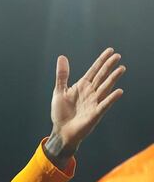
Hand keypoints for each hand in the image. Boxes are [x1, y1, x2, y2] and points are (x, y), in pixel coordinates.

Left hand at [44, 48, 124, 168]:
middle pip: (101, 76)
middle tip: (117, 56)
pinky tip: (118, 91)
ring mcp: (94, 102)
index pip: (94, 70)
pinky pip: (104, 104)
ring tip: (121, 69)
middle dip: (108, 66)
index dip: (101, 61)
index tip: (110, 50)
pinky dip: (111, 98)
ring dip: (113, 79)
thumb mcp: (59, 91)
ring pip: (105, 88)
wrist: (61, 131)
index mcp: (82, 86)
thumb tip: (62, 57)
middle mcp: (90, 92)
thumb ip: (62, 75)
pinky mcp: (95, 113)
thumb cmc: (61, 113)